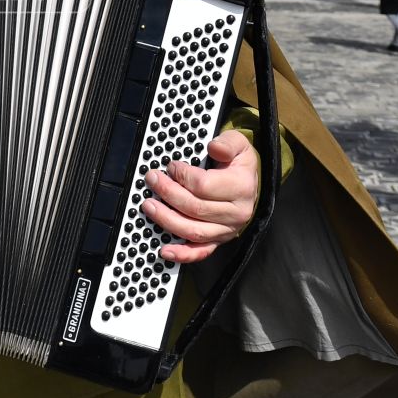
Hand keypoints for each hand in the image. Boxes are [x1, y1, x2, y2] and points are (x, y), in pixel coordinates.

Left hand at [142, 129, 259, 264]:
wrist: (249, 183)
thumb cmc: (238, 164)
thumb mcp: (239, 144)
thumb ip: (228, 142)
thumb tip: (214, 147)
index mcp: (242, 188)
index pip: (204, 185)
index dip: (182, 175)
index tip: (171, 166)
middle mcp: (236, 213)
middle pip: (194, 208)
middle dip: (168, 193)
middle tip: (152, 179)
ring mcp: (226, 230)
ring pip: (193, 230)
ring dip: (166, 219)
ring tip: (149, 206)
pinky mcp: (218, 240)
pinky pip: (200, 252)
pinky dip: (182, 254)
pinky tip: (165, 251)